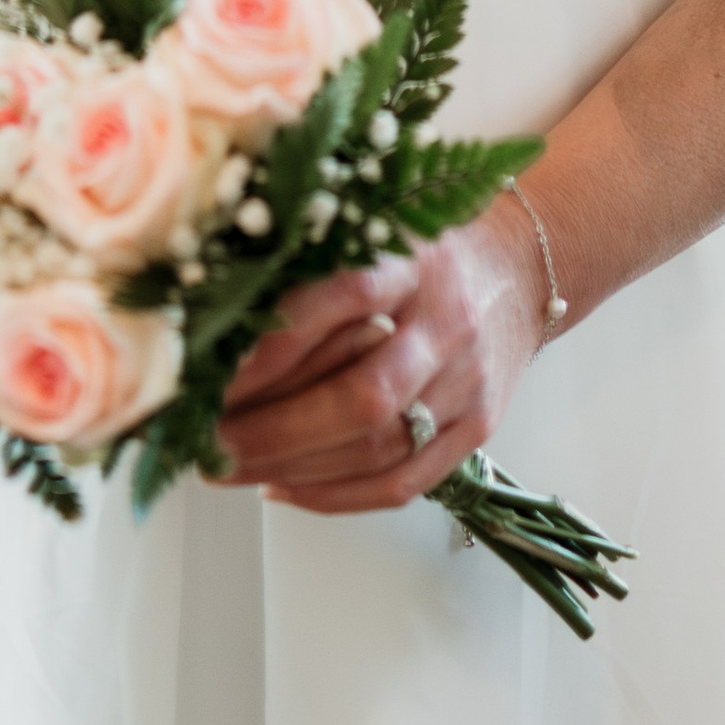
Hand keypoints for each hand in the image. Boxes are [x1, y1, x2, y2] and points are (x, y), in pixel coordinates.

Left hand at [214, 203, 547, 513]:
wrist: (517, 272)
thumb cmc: (420, 253)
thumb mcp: (373, 229)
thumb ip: (312, 265)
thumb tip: (216, 322)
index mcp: (415, 259)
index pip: (345, 296)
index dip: (276, 341)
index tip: (210, 371)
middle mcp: (447, 322)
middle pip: (364, 394)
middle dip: (275, 429)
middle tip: (208, 441)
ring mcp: (467, 382)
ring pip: (380, 447)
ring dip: (294, 469)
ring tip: (228, 468)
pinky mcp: (477, 429)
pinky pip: (404, 483)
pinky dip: (334, 496)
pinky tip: (281, 488)